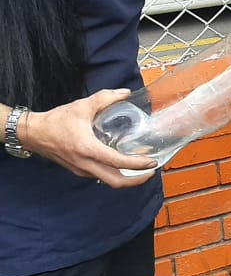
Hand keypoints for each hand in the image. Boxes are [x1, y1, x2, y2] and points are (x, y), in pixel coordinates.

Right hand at [22, 90, 159, 187]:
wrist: (32, 133)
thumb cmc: (56, 121)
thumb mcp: (82, 106)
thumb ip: (105, 98)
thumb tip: (126, 93)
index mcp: (87, 149)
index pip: (117, 162)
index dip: (137, 165)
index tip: (152, 162)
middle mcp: (85, 164)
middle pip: (115, 182)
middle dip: (136, 181)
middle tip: (151, 171)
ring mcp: (81, 170)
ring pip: (107, 181)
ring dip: (126, 178)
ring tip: (141, 168)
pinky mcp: (78, 170)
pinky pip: (100, 176)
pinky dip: (114, 174)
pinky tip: (122, 164)